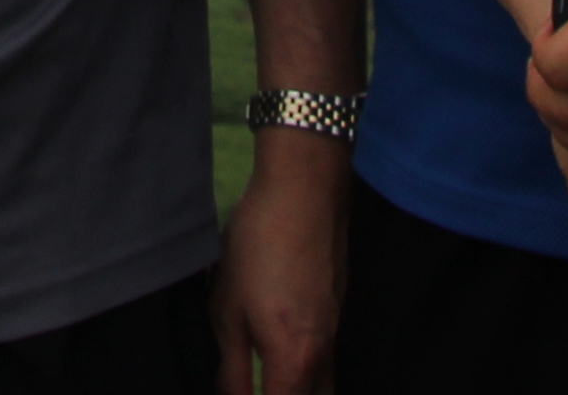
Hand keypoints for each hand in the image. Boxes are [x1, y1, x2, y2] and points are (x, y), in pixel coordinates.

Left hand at [212, 132, 347, 392]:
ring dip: (301, 392)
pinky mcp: (338, 314)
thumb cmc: (257, 249)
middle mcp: (323, 357)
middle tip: (260, 387)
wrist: (304, 193)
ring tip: (271, 382)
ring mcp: (336, 334)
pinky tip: (287, 363)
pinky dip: (311, 378)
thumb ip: (232, 368)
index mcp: (293, 361)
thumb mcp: (228, 311)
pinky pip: (330, 364)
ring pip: (326, 389)